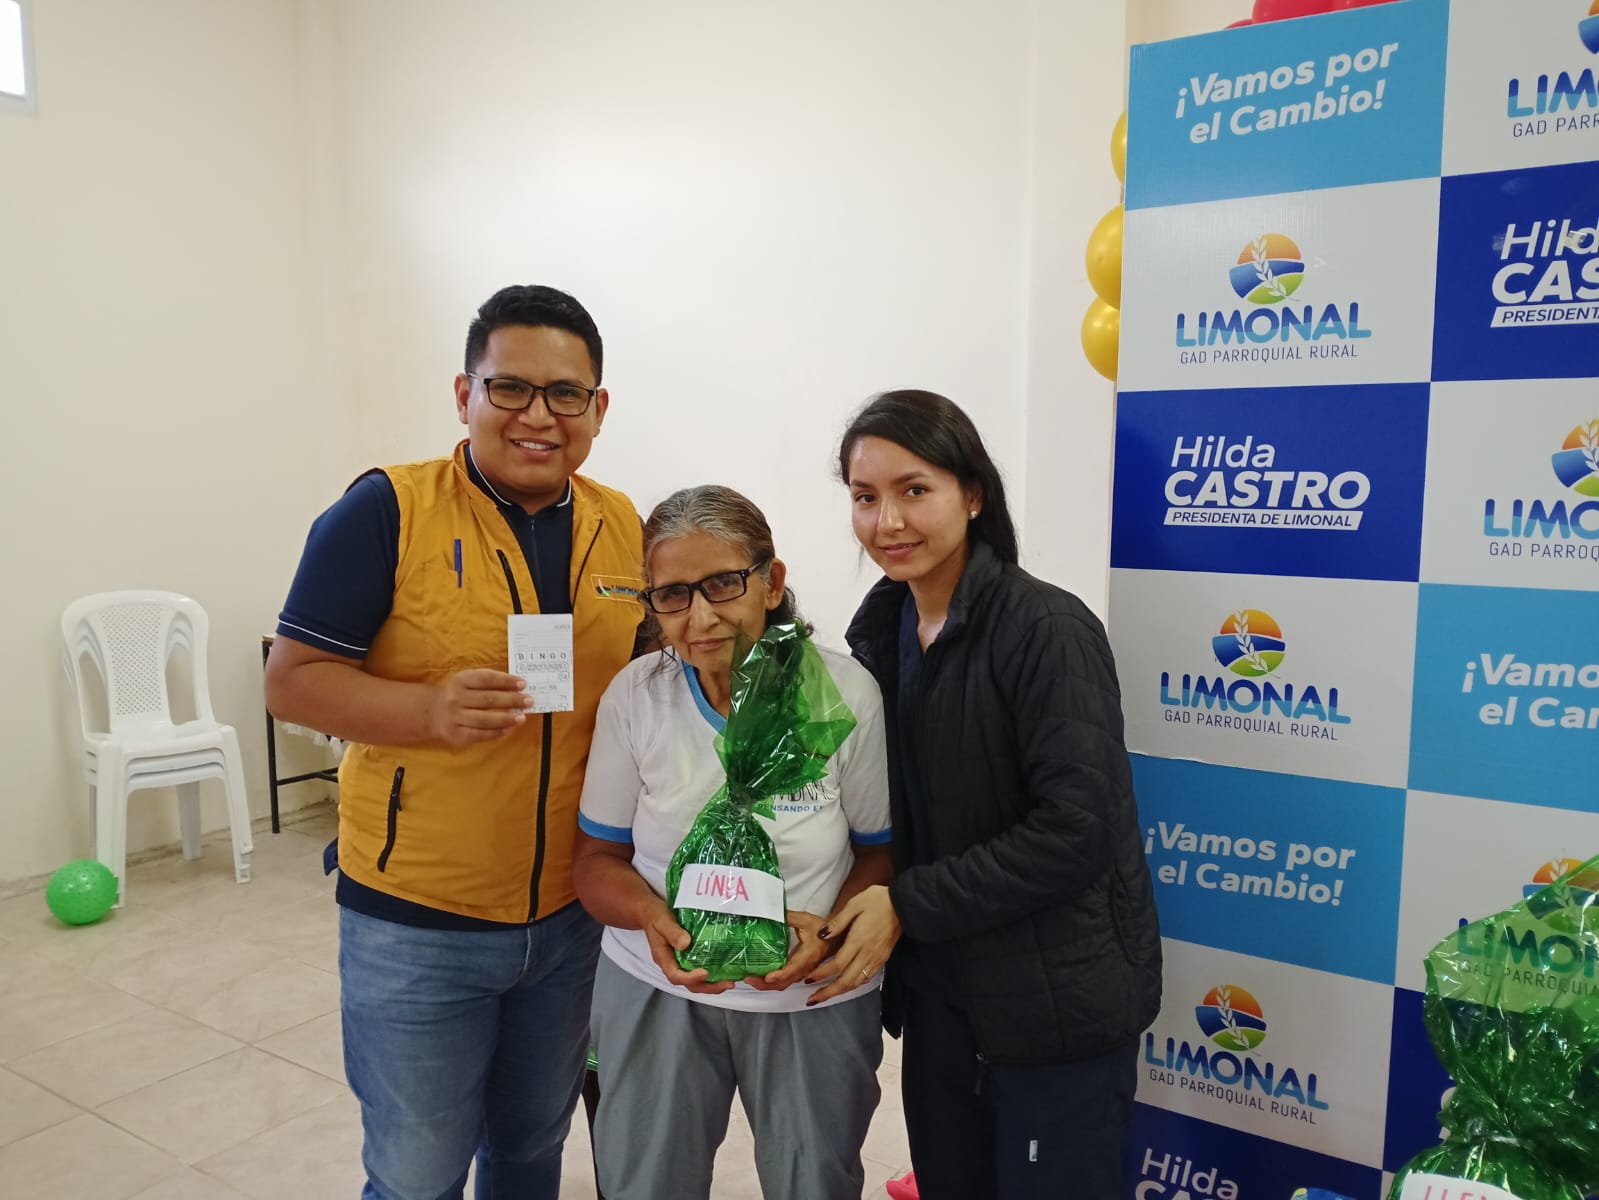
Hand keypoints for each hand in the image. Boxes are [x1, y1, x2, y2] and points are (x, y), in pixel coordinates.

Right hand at [428, 669, 529, 746]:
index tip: (523, 684)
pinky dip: (496, 732)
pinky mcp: (457, 734)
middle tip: (528, 701)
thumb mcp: (469, 681)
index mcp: (461, 680)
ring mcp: (455, 717)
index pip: (486, 679)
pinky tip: (508, 729)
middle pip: (487, 699)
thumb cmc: (461, 694)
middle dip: (511, 700)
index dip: (506, 681)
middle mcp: (456, 698)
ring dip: (506, 719)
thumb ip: (490, 682)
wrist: (435, 712)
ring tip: (522, 718)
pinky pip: (479, 734)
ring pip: (484, 719)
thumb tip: (518, 687)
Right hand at [641, 898, 735, 995]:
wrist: (651, 914)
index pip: (675, 976)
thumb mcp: (661, 920)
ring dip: (712, 984)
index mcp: (663, 958)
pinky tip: (725, 971)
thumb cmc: (655, 916)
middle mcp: (672, 964)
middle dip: (708, 987)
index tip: (705, 973)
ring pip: (695, 981)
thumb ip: (672, 932)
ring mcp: (680, 963)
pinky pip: (699, 971)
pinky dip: (712, 975)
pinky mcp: (688, 958)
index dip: (690, 978)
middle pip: (689, 984)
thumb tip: (686, 944)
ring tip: (730, 981)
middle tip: (727, 983)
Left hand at [743, 911, 829, 991]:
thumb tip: (772, 912)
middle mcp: (805, 968)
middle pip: (784, 983)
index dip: (779, 975)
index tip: (767, 976)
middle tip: (749, 978)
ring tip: (750, 979)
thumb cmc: (822, 929)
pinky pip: (784, 982)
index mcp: (808, 955)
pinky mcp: (799, 973)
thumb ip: (789, 917)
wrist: (836, 937)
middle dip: (765, 984)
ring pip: (783, 985)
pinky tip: (760, 978)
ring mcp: (802, 973)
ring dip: (766, 985)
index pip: (792, 969)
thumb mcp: (806, 919)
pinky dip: (771, 983)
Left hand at [804, 884, 900, 1005]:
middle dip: (828, 992)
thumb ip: (837, 922)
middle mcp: (868, 954)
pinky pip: (866, 978)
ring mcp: (876, 959)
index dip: (822, 974)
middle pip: (846, 981)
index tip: (808, 979)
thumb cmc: (877, 901)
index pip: (837, 964)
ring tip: (824, 996)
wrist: (904, 905)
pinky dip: (853, 986)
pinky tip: (845, 986)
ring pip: (856, 983)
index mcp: (859, 940)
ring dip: (839, 992)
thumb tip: (822, 935)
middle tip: (812, 1000)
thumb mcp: (854, 904)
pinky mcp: (883, 959)